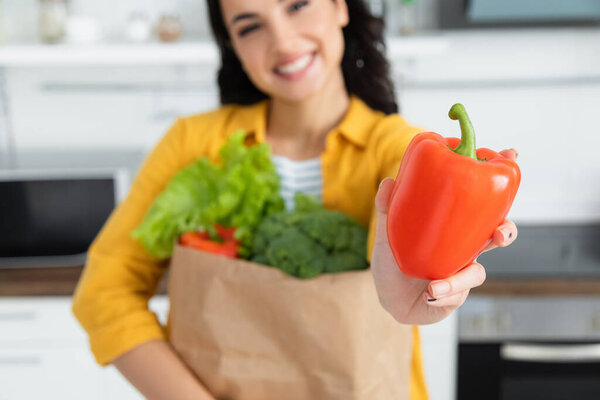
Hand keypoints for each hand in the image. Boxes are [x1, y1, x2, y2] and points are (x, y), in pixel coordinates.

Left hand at [371, 149, 518, 324]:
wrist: (388, 298)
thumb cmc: (392, 261)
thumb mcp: (386, 233)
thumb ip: (387, 209)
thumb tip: (389, 181)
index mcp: (454, 226)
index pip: (480, 202)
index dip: (499, 179)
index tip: (512, 153)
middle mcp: (465, 247)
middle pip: (498, 234)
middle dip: (506, 232)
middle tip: (500, 233)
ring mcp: (463, 271)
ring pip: (478, 272)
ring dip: (461, 279)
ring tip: (437, 283)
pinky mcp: (457, 293)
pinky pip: (456, 293)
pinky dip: (443, 293)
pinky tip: (430, 293)